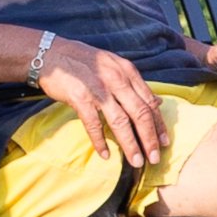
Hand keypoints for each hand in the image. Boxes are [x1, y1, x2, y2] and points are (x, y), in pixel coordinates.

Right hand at [37, 39, 167, 166]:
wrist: (51, 54)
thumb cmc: (83, 61)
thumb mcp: (114, 66)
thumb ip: (134, 84)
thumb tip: (156, 102)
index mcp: (127, 72)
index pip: (149, 101)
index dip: (159, 124)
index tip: (165, 142)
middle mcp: (117, 79)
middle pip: (140, 113)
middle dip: (150, 139)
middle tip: (155, 158)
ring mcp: (99, 89)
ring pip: (120, 122)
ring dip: (130, 144)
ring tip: (136, 161)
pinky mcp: (80, 97)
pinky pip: (93, 124)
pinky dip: (100, 141)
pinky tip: (105, 155)